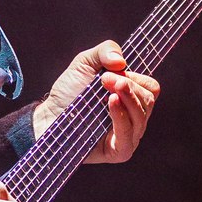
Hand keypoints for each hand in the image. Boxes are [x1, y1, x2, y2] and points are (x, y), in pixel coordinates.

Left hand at [35, 39, 158, 164]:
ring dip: (127, 99)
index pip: (151, 88)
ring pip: (141, 117)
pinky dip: (122, 118)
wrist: (50, 114)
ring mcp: (128, 135)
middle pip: (148, 100)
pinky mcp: (118, 151)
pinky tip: (111, 103)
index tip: (114, 72)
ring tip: (108, 92)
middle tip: (104, 80)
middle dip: (129, 86)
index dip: (136, 78)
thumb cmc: (70, 91)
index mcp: (132, 97)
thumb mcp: (86, 62)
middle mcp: (134, 116)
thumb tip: (121, 61)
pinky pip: (128, 137)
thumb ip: (106, 50)